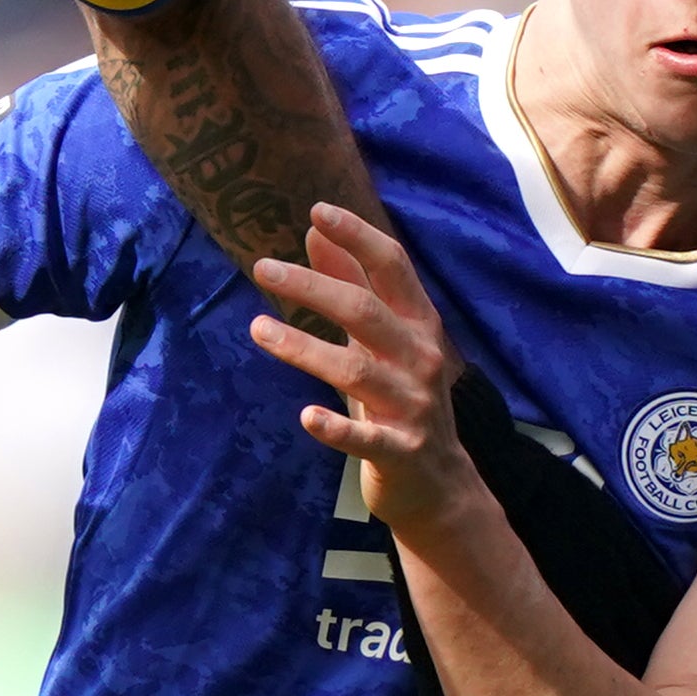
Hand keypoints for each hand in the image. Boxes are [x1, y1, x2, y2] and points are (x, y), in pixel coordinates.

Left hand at [247, 204, 478, 532]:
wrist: (438, 484)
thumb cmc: (402, 399)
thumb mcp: (382, 340)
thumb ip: (354, 286)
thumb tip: (316, 233)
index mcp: (420, 325)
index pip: (393, 268)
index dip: (359, 237)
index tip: (317, 211)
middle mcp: (422, 359)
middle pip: (366, 312)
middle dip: (314, 286)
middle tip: (262, 267)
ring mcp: (414, 406)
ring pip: (356, 370)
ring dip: (303, 348)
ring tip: (258, 329)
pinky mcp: (401, 451)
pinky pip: (365, 437)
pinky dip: (335, 427)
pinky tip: (306, 416)